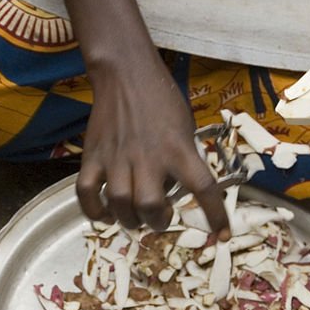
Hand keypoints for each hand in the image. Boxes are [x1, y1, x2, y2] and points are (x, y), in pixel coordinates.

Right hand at [75, 61, 226, 235]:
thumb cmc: (161, 100)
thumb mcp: (184, 128)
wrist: (125, 74)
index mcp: (178, 149)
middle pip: (150, 206)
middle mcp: (148, 157)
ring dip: (129, 220)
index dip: (215, 216)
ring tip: (135, 217)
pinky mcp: (93, 157)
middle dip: (157, 222)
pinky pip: (87, 194)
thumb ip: (183, 160)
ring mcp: (117, 158)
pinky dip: (94, 212)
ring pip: (120, 205)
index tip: (222, 235)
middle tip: (159, 218)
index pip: (203, 188)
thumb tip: (176, 191)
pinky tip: (105, 215)